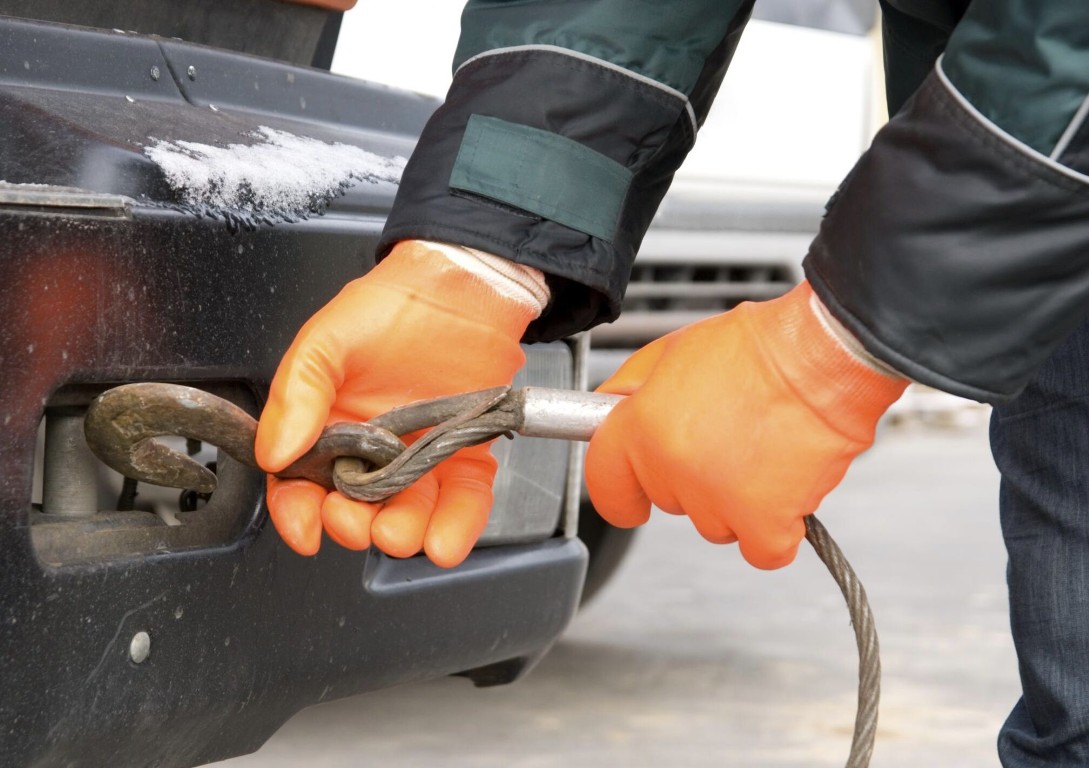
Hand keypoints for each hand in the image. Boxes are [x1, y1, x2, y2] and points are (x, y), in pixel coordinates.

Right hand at [255, 240, 539, 565]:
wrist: (461, 286)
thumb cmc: (391, 306)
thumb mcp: (327, 339)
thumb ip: (297, 394)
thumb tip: (274, 452)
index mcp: (328, 427)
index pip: (301, 486)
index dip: (298, 514)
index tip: (307, 530)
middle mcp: (372, 452)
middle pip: (353, 509)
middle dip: (351, 524)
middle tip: (355, 519)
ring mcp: (420, 458)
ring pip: (407, 515)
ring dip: (401, 534)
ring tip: (400, 531)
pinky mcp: (466, 458)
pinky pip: (463, 503)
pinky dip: (456, 528)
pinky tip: (444, 540)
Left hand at [584, 282, 906, 568]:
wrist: (822, 354)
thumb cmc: (757, 347)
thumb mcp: (669, 351)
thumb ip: (629, 391)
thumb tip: (603, 417)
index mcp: (644, 427)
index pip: (606, 482)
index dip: (621, 488)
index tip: (632, 497)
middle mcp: (675, 468)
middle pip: (668, 501)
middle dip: (691, 477)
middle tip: (725, 437)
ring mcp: (720, 500)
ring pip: (714, 525)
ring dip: (736, 501)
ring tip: (762, 451)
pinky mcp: (766, 523)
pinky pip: (761, 550)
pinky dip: (775, 530)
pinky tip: (784, 491)